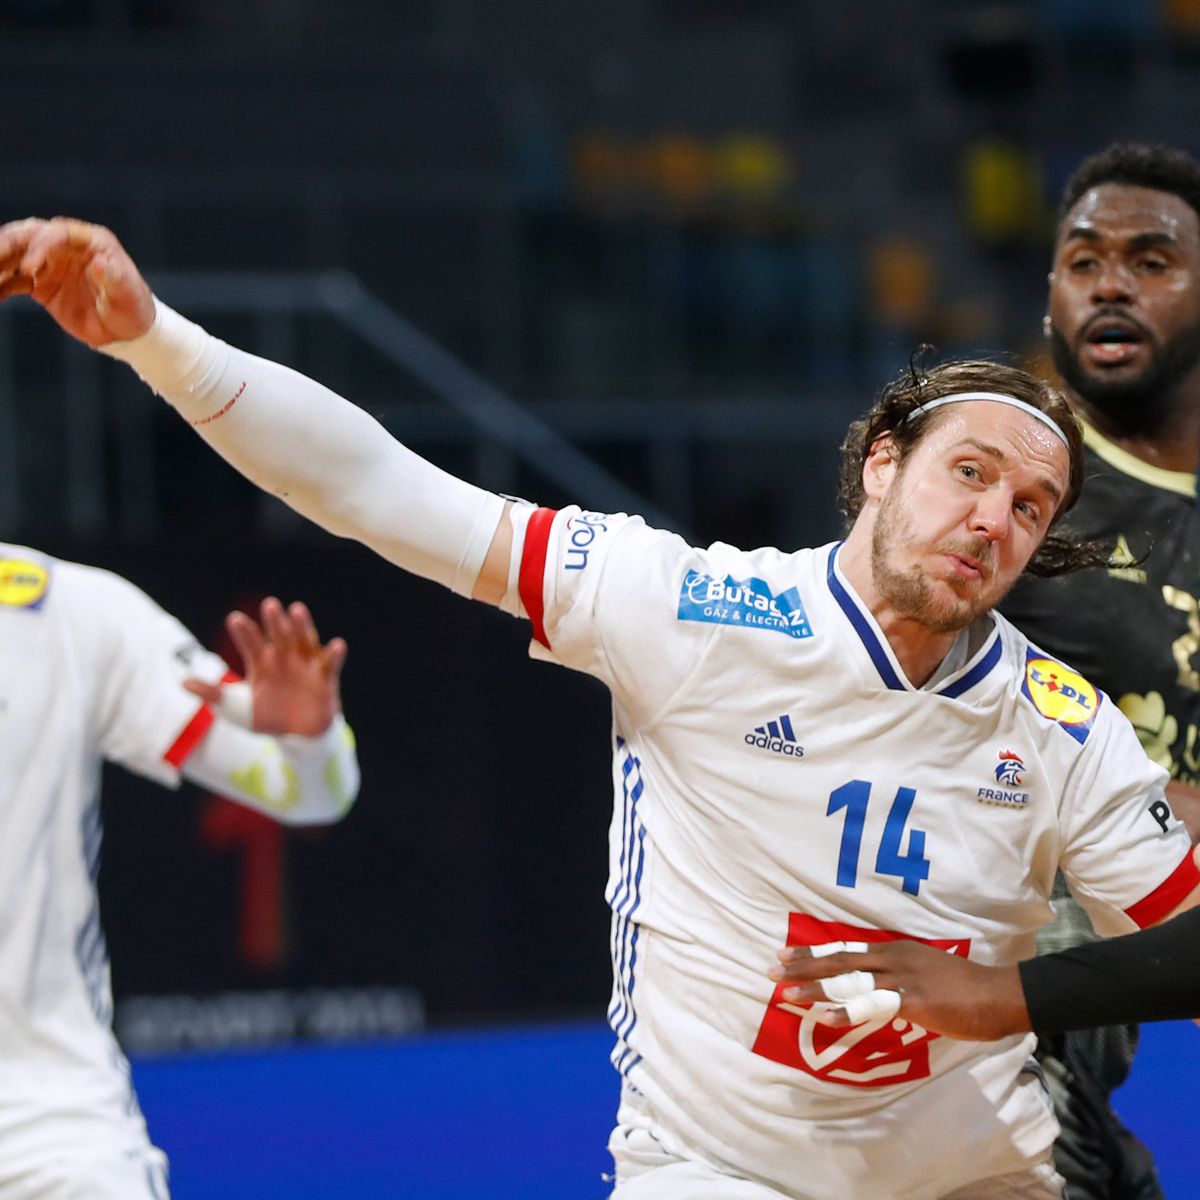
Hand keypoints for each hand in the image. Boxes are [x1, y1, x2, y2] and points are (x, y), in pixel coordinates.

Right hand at [0, 217, 153, 344]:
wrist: (128, 332)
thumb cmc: (133, 308)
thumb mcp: (129, 295)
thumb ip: (114, 279)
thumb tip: (100, 262)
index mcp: (91, 241)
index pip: (58, 232)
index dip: (40, 246)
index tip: (29, 269)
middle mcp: (67, 247)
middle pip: (29, 236)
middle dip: (7, 245)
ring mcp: (51, 264)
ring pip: (16, 255)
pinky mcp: (41, 284)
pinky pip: (14, 280)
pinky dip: (0, 285)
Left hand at [184, 597, 347, 736]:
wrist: (296, 737)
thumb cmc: (266, 717)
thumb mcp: (235, 707)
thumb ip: (212, 693)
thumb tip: (182, 682)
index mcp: (261, 662)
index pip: (251, 642)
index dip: (244, 632)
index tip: (235, 620)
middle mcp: (284, 658)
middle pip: (279, 635)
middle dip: (274, 621)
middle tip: (269, 606)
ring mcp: (305, 665)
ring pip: (304, 640)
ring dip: (302, 625)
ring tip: (297, 609)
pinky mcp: (325, 678)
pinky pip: (330, 664)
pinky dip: (334, 654)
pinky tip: (335, 645)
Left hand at [768, 939, 1030, 1041]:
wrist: (1000, 994)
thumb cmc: (965, 989)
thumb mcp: (925, 974)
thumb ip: (898, 979)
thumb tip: (875, 990)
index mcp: (895, 951)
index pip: (845, 949)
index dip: (813, 952)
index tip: (784, 954)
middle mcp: (893, 958)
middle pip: (839, 960)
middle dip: (803, 966)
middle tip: (771, 969)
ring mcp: (902, 977)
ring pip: (848, 980)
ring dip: (815, 988)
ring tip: (786, 993)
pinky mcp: (914, 1000)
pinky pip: (873, 1005)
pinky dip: (846, 1011)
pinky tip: (824, 1018)